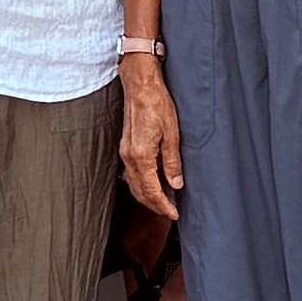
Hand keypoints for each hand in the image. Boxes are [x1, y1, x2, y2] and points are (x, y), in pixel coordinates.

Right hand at [116, 59, 184, 215]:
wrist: (141, 86)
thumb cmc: (157, 104)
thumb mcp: (172, 135)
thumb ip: (172, 162)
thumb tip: (176, 184)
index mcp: (141, 157)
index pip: (151, 191)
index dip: (163, 206)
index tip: (174, 214)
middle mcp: (129, 157)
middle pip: (139, 192)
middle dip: (154, 205)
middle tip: (169, 212)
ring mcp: (125, 152)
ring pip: (134, 184)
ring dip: (147, 196)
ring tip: (163, 201)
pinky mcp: (126, 146)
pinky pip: (132, 173)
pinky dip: (142, 183)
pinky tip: (153, 182)